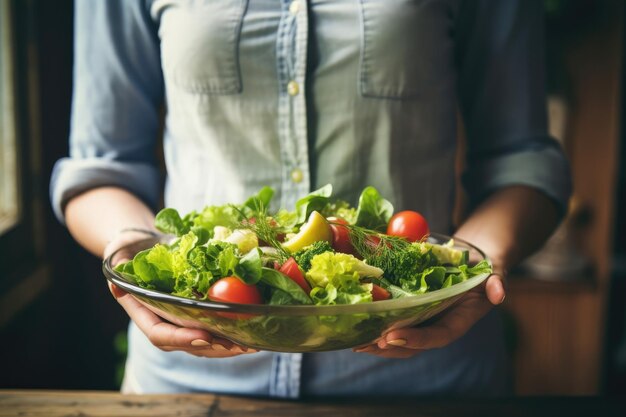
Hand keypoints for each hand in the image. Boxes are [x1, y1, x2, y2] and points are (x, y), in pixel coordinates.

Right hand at [105, 230, 256, 357]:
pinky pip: (215, 331)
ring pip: (205, 344)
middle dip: (215, 346)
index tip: (203, 336)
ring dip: (229, 346)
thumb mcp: (120, 255)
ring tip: (251, 345)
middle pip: (189, 345)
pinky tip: (253, 335)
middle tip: (239, 345)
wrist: (141, 248)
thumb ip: (120, 269)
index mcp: (144, 314)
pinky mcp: (197, 317)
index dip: (181, 338)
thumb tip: (117, 284)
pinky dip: (233, 334)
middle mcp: (164, 324)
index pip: (160, 335)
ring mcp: (181, 323)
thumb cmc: (130, 251)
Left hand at [352, 270, 505, 358]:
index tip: (393, 336)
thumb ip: (497, 282)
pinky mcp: (412, 313)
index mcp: (459, 320)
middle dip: (390, 346)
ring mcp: (424, 322)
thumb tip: (499, 293)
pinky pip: (393, 324)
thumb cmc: (482, 269)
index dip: (416, 339)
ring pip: (400, 340)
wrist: (472, 263)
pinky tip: (356, 329)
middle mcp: (439, 325)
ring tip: (356, 343)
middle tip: (366, 344)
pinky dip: (375, 328)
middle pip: (414, 345)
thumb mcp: (494, 272)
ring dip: (378, 344)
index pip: (438, 335)